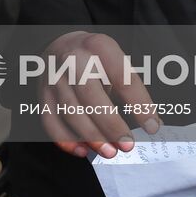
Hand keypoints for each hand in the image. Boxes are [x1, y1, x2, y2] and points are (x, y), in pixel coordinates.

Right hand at [40, 31, 158, 159]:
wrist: (60, 44)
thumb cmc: (95, 59)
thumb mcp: (114, 60)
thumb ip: (130, 88)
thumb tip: (150, 123)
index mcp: (99, 46)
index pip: (123, 78)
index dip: (139, 104)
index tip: (153, 127)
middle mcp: (73, 59)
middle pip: (91, 95)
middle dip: (111, 124)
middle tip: (128, 144)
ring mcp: (54, 76)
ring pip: (70, 111)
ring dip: (91, 136)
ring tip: (110, 152)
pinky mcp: (42, 93)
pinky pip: (50, 120)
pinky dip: (65, 140)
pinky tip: (82, 151)